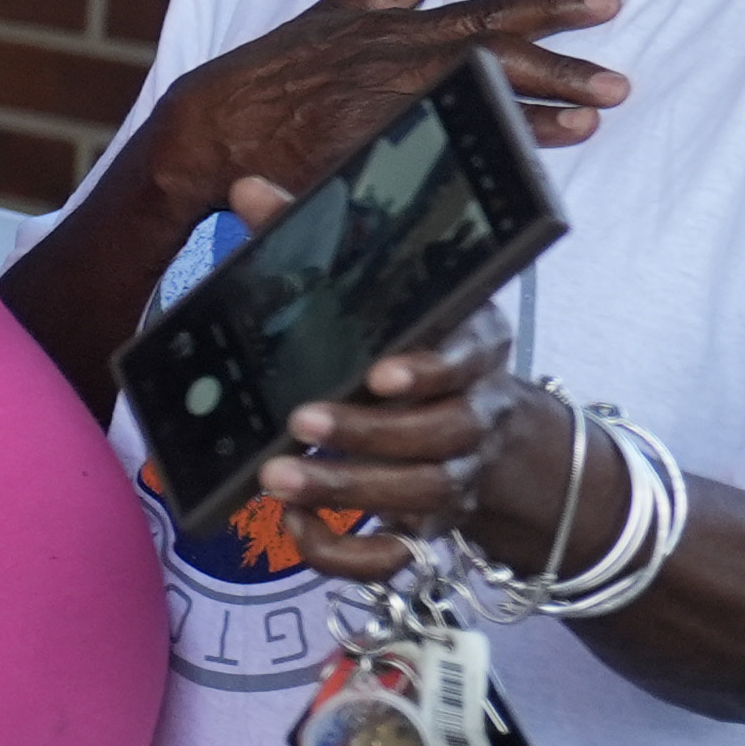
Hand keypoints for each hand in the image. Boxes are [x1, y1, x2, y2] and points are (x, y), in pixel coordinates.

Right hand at [145, 0, 625, 224]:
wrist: (215, 122)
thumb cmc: (282, 65)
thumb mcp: (344, 3)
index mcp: (397, 24)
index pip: (487, 9)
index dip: (550, 6)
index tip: (608, 3)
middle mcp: (396, 59)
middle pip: (492, 57)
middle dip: (562, 66)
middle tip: (620, 81)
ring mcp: (382, 104)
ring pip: (473, 101)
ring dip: (538, 111)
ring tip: (593, 117)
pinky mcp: (366, 145)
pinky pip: (437, 143)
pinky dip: (481, 147)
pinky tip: (527, 157)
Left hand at [231, 173, 541, 584]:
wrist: (496, 428)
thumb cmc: (419, 338)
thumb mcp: (386, 286)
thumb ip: (317, 240)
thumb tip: (248, 188)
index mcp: (470, 343)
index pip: (466, 357)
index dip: (430, 369)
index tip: (383, 372)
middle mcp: (471, 412)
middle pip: (436, 434)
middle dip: (368, 432)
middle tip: (298, 422)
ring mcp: (455, 474)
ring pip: (416, 494)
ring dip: (347, 489)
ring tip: (277, 478)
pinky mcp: (429, 525)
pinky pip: (396, 557)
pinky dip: (348, 554)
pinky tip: (298, 528)